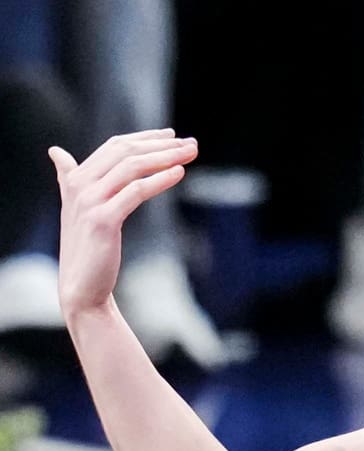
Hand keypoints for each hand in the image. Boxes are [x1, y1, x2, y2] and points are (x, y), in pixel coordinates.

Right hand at [49, 129, 198, 318]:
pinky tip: (179, 173)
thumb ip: (69, 177)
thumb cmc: (87, 247)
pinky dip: (159, 180)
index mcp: (76, 179)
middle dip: (161, 145)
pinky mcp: (103, 220)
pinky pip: (135, 191)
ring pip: (132, 167)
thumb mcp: (77, 208)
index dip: (144, 138)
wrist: (82, 286)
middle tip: (190, 143)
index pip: (114, 146)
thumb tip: (56, 152)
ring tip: (190, 154)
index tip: (172, 134)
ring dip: (166, 157)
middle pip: (126, 152)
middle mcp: (79, 185)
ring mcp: (89, 202)